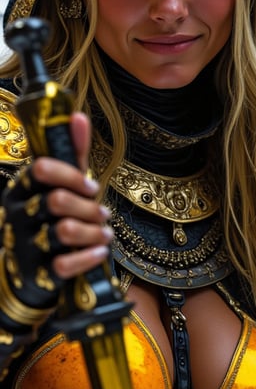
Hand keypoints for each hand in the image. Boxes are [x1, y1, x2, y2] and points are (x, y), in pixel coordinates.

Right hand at [0, 112, 112, 308]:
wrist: (28, 273)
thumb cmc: (49, 221)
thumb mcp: (60, 186)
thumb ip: (72, 154)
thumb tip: (78, 115)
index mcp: (21, 189)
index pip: (41, 169)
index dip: (71, 175)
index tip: (91, 187)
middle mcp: (18, 215)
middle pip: (57, 200)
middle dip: (88, 207)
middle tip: (103, 214)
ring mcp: (26, 245)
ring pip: (65, 230)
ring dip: (93, 232)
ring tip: (104, 234)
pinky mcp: (38, 273)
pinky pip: (65, 264)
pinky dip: (89, 257)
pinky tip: (100, 252)